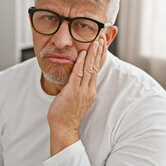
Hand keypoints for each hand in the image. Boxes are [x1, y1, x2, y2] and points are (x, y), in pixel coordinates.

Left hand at [47, 38, 106, 155]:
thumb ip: (79, 87)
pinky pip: (77, 75)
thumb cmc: (67, 113)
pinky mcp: (72, 92)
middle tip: (102, 39)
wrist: (63, 126)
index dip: (100, 58)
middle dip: (99, 52)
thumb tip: (78, 77)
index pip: (96, 71)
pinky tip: (82, 54)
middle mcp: (89, 90)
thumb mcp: (77, 98)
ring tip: (96, 43)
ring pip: (89, 69)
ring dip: (92, 54)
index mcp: (91, 91)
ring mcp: (82, 91)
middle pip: (95, 67)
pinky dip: (80, 63)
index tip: (102, 47)